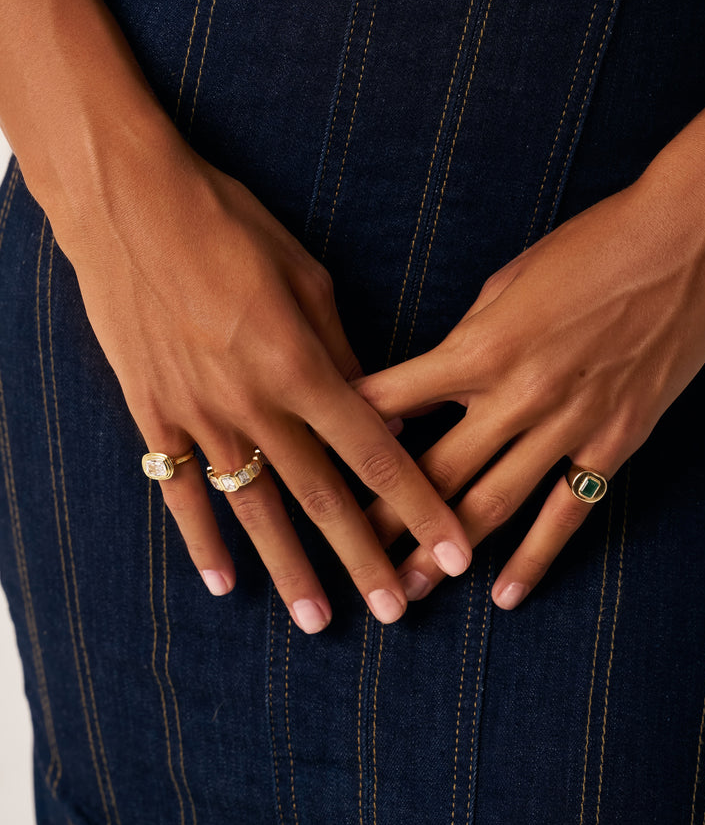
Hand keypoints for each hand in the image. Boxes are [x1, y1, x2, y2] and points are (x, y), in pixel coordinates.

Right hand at [0, 0, 471, 632]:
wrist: (130, 205)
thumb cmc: (228, 224)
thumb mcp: (305, 275)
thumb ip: (340, 350)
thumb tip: (375, 402)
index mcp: (301, 364)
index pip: (376, 452)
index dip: (419, 504)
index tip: (454, 549)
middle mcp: (253, 403)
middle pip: (322, 495)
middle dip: (366, 556)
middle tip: (398, 609)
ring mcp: (198, 415)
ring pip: (254, 508)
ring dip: (290, 568)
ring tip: (318, 620)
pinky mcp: (154, 413)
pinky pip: (180, 489)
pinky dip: (202, 538)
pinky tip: (223, 583)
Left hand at [357, 106, 704, 609]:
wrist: (686, 241)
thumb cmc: (592, 245)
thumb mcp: (509, 281)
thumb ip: (469, 338)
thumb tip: (439, 377)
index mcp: (480, 346)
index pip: (393, 403)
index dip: (348, 436)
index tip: (316, 466)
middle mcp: (516, 395)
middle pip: (433, 473)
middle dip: (384, 519)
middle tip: (346, 557)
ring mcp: (567, 424)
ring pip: (491, 505)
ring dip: (443, 554)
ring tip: (405, 591)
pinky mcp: (614, 441)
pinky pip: (567, 512)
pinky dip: (534, 559)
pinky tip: (504, 595)